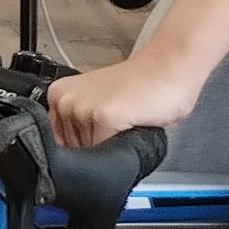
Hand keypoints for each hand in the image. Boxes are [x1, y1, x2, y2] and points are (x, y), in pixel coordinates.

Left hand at [49, 52, 201, 147]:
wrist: (170, 68)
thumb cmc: (142, 86)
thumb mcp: (98, 103)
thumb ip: (79, 125)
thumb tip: (70, 159)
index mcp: (58, 95)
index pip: (57, 146)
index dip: (82, 146)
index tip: (101, 131)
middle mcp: (65, 101)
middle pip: (73, 153)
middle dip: (97, 148)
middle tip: (119, 124)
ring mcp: (82, 108)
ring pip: (90, 157)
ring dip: (111, 148)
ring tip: (126, 122)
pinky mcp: (103, 117)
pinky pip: (108, 155)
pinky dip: (124, 149)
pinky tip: (133, 124)